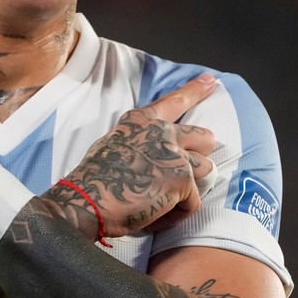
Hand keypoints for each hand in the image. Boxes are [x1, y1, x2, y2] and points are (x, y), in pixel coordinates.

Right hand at [48, 74, 218, 236]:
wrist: (87, 200)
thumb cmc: (94, 180)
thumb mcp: (114, 145)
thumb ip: (139, 142)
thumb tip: (156, 155)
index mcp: (141, 121)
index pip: (174, 101)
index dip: (195, 90)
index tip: (210, 80)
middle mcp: (161, 131)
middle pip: (203, 137)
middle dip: (201, 153)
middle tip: (192, 168)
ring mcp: (174, 154)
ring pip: (205, 170)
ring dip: (190, 189)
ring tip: (164, 201)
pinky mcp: (182, 179)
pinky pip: (193, 202)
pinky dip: (176, 215)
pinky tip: (154, 217)